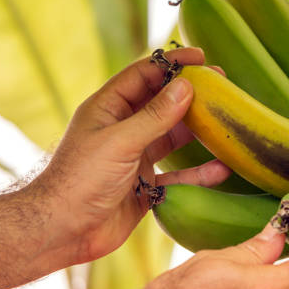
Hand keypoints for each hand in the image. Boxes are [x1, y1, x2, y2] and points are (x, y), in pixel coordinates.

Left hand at [31, 47, 230, 264]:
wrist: (62, 231)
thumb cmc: (80, 180)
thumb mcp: (120, 142)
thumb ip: (154, 116)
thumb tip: (186, 87)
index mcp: (108, 108)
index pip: (144, 75)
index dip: (172, 63)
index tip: (201, 57)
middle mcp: (123, 129)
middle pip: (162, 103)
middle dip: (191, 94)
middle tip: (222, 85)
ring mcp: (135, 157)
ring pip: (172, 137)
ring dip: (197, 131)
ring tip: (227, 121)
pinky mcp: (145, 186)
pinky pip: (177, 176)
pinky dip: (198, 173)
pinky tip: (221, 169)